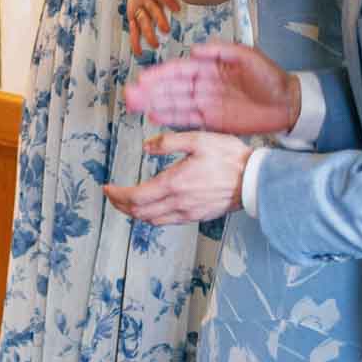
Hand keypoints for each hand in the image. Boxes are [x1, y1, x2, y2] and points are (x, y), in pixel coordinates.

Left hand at [102, 131, 250, 222]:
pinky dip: (152, 217)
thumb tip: (146, 147)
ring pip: (152, 220)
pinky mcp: (197, 216)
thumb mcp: (198, 140)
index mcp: (174, 184)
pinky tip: (152, 207)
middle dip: (120, 205)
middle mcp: (178, 203)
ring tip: (127, 202)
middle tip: (111, 195)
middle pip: (139, 213)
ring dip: (134, 213)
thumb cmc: (230, 158)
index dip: (116, 194)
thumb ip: (168, 143)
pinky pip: (167, 222)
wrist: (255, 180)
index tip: (106, 188)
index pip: (136, 196)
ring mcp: (188, 213)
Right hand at [124, 40, 300, 135]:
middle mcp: (203, 85)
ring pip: (174, 103)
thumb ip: (221, 50)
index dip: (160, 74)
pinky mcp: (212, 120)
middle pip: (171, 88)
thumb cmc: (269, 76)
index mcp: (209, 67)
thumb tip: (194, 49)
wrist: (287, 102)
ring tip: (134, 106)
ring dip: (154, 104)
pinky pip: (186, 119)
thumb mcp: (247, 56)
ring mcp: (206, 103)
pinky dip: (170, 118)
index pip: (179, 70)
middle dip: (150, 91)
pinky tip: (154, 117)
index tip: (142, 78)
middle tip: (129, 95)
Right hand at [128, 0, 179, 55]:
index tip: (178, 8)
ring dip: (147, 33)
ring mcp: (136, 5)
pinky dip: (135, 40)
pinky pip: (134, 28)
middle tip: (167, 30)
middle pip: (149, 8)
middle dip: (157, 19)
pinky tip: (139, 53)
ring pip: (142, 20)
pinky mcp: (135, 14)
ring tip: (156, 45)